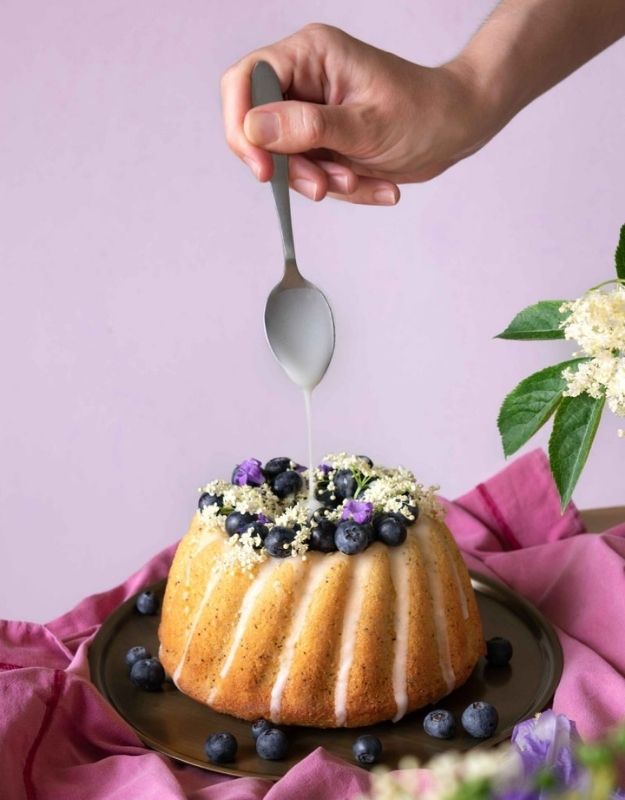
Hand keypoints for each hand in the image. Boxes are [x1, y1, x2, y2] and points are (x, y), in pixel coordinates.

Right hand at [221, 24, 491, 204]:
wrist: (459, 129)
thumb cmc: (426, 114)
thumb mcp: (367, 126)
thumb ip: (309, 128)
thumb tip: (254, 129)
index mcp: (311, 55)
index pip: (246, 80)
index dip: (242, 125)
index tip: (262, 167)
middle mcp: (305, 79)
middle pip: (258, 126)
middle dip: (290, 165)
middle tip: (321, 186)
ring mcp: (312, 110)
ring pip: (284, 158)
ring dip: (319, 180)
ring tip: (358, 178)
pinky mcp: (323, 139)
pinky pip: (310, 172)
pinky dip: (338, 187)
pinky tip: (375, 183)